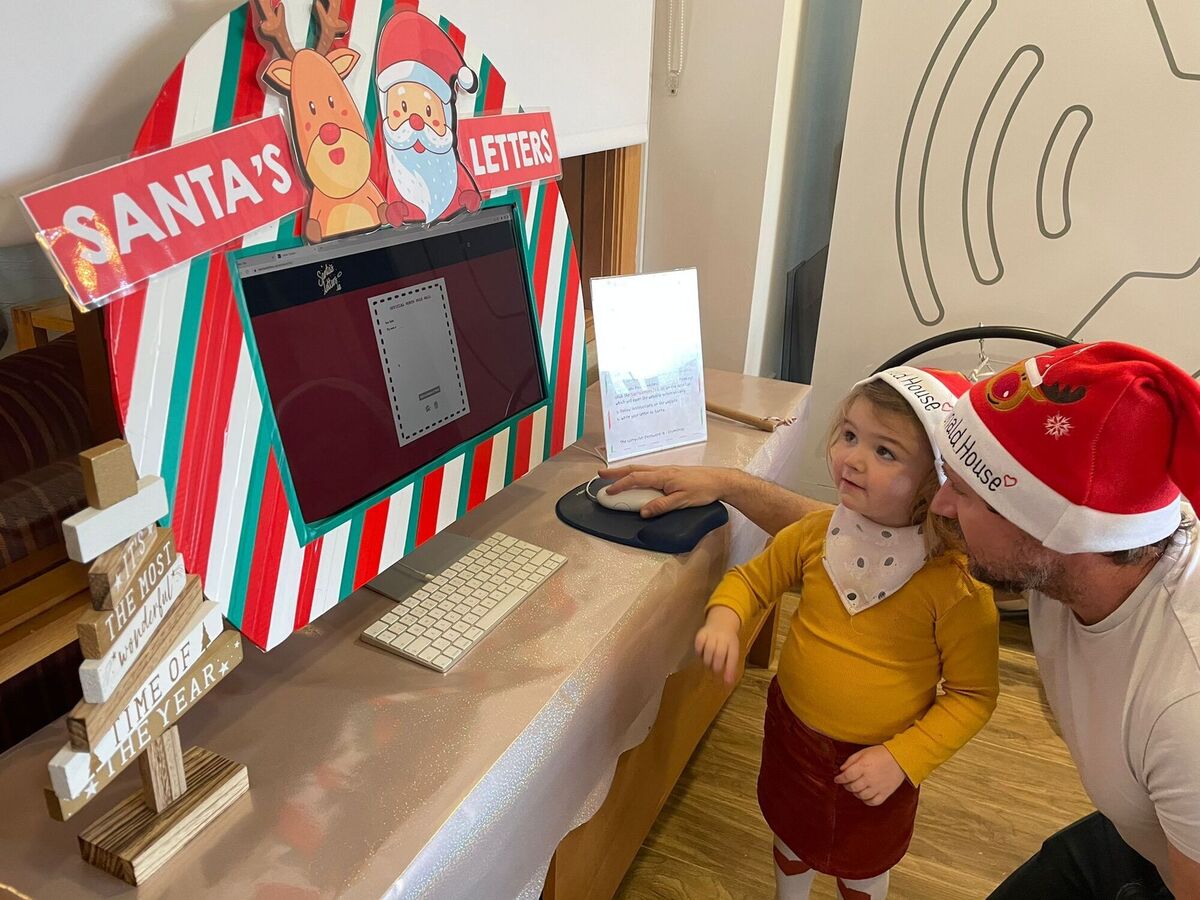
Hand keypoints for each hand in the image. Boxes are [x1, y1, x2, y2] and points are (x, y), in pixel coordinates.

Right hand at [598, 465, 731, 517]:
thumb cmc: (703, 489)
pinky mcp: (671, 473)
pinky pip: (649, 472)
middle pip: (634, 469)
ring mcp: (666, 470)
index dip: (620, 485)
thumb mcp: (682, 501)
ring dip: (625, 472)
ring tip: (614, 476)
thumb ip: (661, 506)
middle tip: (601, 474)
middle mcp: (662, 470)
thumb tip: (644, 512)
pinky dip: (637, 474)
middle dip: (616, 472)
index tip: (608, 492)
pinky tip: (636, 479)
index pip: (636, 479)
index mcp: (662, 476)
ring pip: (641, 469)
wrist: (719, 480)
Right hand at [694, 605, 741, 683]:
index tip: (727, 682)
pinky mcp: (701, 633)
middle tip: (715, 671)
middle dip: (716, 666)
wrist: (721, 622)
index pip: (732, 657)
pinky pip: (699, 645)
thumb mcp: (733, 652)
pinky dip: (699, 653)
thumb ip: (730, 667)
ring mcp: (712, 635)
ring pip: (708, 650)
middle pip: (719, 654)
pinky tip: (702, 655)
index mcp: (733, 644)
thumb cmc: (728, 642)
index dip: (729, 670)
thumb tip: (728, 683)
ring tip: (709, 664)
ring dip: (708, 661)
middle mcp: (723, 638)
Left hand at [833, 745, 906, 806]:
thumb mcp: (863, 752)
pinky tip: (865, 795)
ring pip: (861, 796)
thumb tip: (841, 770)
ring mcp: (878, 787)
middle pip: (852, 787)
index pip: (847, 776)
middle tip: (846, 782)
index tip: (837, 779)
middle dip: (846, 785)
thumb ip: (851, 761)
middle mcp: (869, 778)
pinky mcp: (885, 793)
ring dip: (855, 792)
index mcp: (863, 767)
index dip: (840, 778)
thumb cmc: (881, 754)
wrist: (900, 759)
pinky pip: (872, 802)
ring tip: (856, 787)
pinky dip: (866, 800)